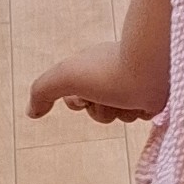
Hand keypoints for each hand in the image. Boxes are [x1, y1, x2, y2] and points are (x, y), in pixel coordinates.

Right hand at [26, 36, 168, 125]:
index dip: (78, 100)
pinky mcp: (152, 95)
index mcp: (91, 67)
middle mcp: (111, 74)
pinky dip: (140, 112)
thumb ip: (42, 91)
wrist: (152, 69)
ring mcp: (133, 85)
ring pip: (118, 115)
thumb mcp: (65, 76)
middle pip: (97, 110)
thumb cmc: (107, 70)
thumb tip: (30, 112)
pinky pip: (139, 116)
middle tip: (110, 96)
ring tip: (130, 96)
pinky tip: (145, 101)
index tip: (85, 93)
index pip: (75, 98)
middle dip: (101, 110)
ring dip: (121, 112)